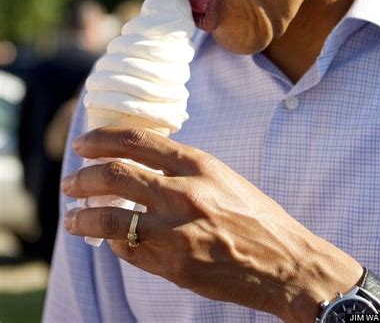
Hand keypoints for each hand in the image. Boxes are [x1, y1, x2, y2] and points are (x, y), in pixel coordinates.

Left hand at [62, 126, 362, 321]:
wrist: (283, 262)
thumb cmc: (255, 216)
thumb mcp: (221, 177)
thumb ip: (181, 170)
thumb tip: (139, 166)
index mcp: (197, 163)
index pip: (135, 140)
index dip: (101, 139)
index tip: (83, 144)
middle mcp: (183, 192)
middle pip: (113, 175)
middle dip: (82, 177)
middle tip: (70, 182)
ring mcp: (175, 230)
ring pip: (108, 217)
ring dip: (82, 216)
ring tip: (72, 217)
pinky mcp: (171, 265)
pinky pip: (126, 249)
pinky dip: (112, 242)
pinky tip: (107, 241)